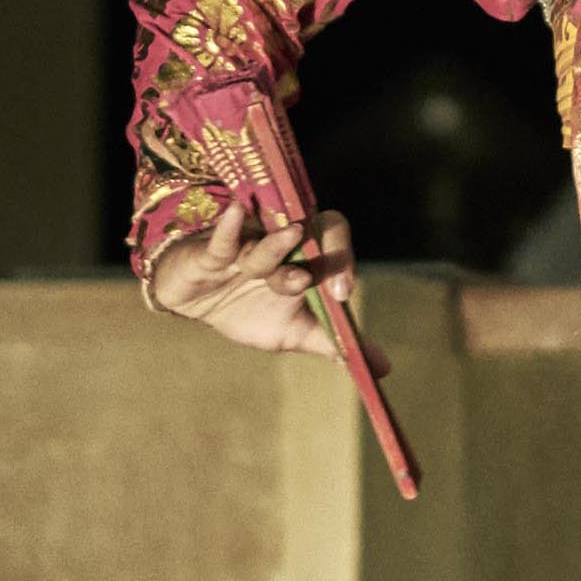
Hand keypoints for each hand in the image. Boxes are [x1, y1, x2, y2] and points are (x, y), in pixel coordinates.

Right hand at [146, 194, 387, 367]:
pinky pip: (223, 240)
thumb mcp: (294, 332)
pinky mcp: (212, 251)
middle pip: (311, 231)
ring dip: (275, 251)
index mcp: (306, 255)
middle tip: (329, 283)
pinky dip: (229, 228)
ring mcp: (248, 243)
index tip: (343, 293)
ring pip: (267, 246)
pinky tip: (236, 212)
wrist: (198, 309)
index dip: (342, 258)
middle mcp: (282, 242)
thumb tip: (382, 368)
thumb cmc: (251, 312)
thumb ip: (335, 342)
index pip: (333, 238)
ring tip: (289, 245)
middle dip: (323, 255)